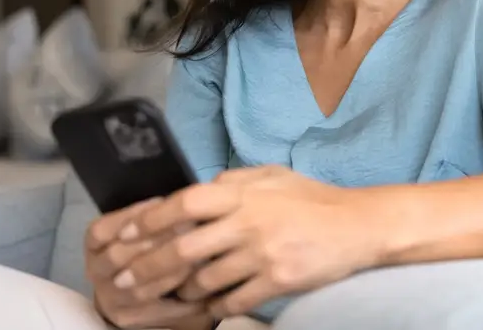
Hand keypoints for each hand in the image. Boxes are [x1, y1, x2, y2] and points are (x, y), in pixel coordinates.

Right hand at [85, 199, 212, 328]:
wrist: (135, 289)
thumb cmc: (143, 247)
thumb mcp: (139, 228)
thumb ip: (150, 218)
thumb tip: (179, 202)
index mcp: (94, 245)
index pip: (101, 231)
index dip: (131, 217)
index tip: (165, 203)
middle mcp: (95, 272)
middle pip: (117, 257)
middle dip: (155, 240)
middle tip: (188, 227)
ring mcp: (109, 298)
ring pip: (137, 288)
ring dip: (169, 271)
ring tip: (197, 256)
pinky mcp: (127, 318)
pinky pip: (154, 310)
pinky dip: (178, 297)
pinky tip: (197, 281)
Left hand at [113, 166, 378, 318]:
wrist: (358, 225)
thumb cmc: (314, 199)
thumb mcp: (273, 175)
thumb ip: (235, 179)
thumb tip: (202, 186)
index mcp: (243, 193)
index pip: (185, 203)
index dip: (150, 219)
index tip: (125, 233)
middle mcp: (248, 222)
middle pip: (184, 248)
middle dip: (148, 266)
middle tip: (124, 278)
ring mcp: (263, 254)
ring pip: (204, 279)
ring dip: (183, 289)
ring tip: (172, 293)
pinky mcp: (278, 281)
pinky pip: (233, 300)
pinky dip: (216, 305)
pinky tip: (209, 305)